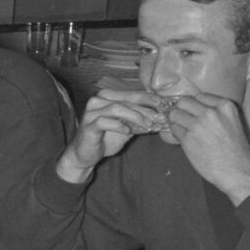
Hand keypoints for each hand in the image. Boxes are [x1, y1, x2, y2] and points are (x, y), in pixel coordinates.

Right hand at [56, 88, 171, 182]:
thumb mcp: (126, 129)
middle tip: (159, 119)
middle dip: (146, 110)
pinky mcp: (88, 125)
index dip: (149, 100)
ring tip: (147, 125)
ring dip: (135, 117)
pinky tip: (128, 132)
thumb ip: (139, 122)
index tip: (164, 106)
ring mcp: (91, 111)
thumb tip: (159, 119)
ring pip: (117, 108)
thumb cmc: (104, 139)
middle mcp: (98, 100)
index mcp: (108, 97)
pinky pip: (105, 121)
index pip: (132, 94)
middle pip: (127, 101)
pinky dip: (118, 125)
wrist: (84, 154)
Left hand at [165, 93, 249, 203]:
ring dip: (176, 122)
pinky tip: (185, 141)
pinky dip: (177, 134)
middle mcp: (210, 112)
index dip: (194, 106)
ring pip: (175, 114)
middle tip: (183, 120)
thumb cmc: (236, 150)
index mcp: (225, 106)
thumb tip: (193, 110)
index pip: (199, 96)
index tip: (194, 113)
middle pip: (183, 102)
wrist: (238, 171)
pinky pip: (174, 130)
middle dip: (181, 110)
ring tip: (183, 130)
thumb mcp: (232, 122)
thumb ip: (216, 113)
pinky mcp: (188, 139)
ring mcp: (198, 125)